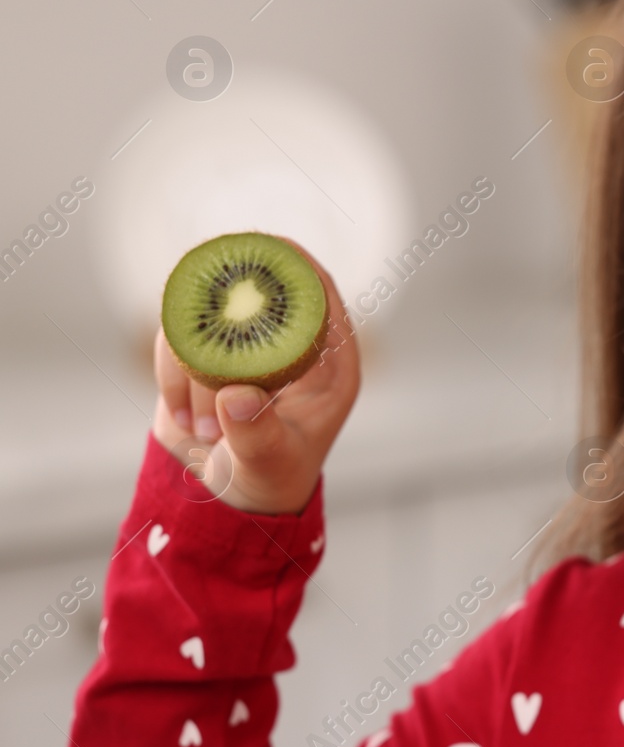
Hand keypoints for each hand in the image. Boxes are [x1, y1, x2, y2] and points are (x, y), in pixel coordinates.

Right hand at [151, 237, 359, 513]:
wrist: (229, 500)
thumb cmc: (270, 479)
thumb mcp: (269, 461)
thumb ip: (256, 433)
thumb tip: (235, 395)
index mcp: (328, 360)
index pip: (319, 293)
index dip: (296, 264)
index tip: (268, 246)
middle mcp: (288, 345)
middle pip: (260, 289)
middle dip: (229, 305)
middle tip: (204, 323)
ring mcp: (243, 348)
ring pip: (211, 317)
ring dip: (194, 363)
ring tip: (202, 428)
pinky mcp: (203, 356)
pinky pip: (178, 339)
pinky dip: (171, 373)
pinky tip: (181, 419)